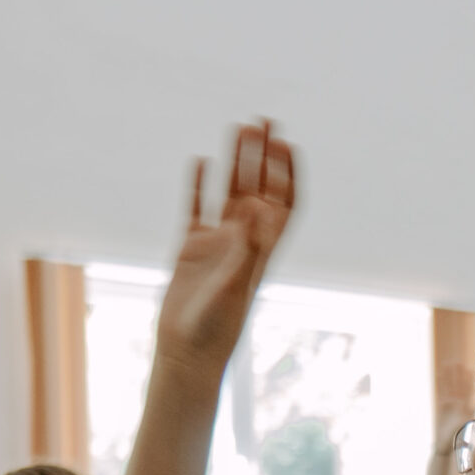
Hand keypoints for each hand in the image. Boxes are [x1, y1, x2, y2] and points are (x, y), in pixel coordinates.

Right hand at [156, 122, 296, 368]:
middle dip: (264, 156)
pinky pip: (196, 208)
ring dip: (236, 162)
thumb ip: (247, 248)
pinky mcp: (189, 250)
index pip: (284, 204)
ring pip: (229, 193)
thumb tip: (258, 208)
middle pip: (259, 189)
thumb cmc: (215, 329)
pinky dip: (199, 185)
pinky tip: (201, 161)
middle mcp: (243, 243)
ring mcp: (217, 244)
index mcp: (262, 251)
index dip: (289, 174)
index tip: (286, 144)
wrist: (186, 354)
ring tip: (239, 127)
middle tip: (265, 121)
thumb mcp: (235, 286)